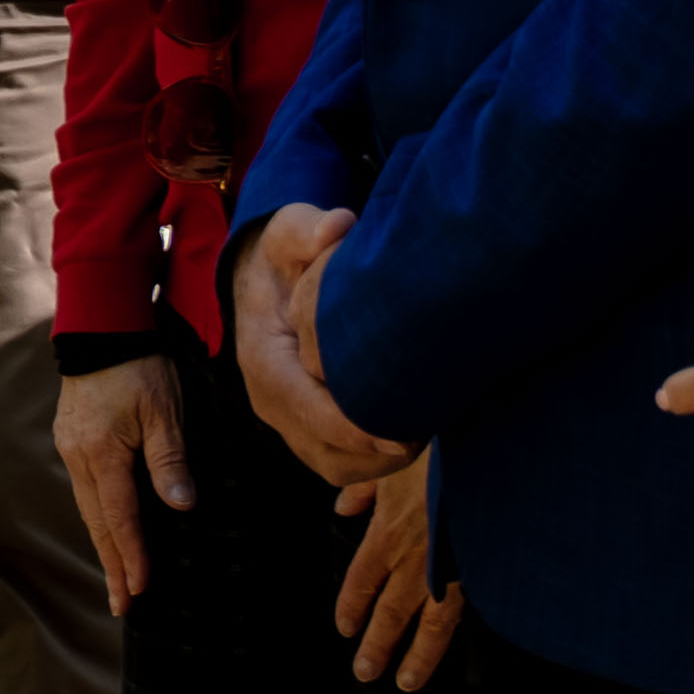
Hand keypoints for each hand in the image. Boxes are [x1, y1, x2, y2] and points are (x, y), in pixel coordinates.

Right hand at [58, 358, 189, 613]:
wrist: (101, 327)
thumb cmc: (138, 365)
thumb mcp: (162, 410)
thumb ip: (169, 458)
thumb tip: (180, 504)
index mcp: (101, 454)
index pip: (119, 517)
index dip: (131, 555)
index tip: (139, 589)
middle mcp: (78, 458)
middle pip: (97, 523)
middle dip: (112, 565)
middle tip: (121, 606)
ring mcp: (70, 449)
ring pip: (88, 509)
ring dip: (104, 544)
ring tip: (116, 577)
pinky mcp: (71, 439)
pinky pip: (86, 489)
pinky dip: (99, 517)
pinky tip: (108, 528)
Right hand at [229, 207, 399, 489]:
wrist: (263, 281)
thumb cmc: (284, 257)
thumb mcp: (288, 232)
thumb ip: (308, 228)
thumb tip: (337, 227)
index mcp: (264, 359)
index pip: (305, 408)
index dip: (353, 429)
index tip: (402, 434)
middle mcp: (270, 400)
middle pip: (325, 452)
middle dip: (378, 454)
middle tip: (430, 432)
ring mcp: (287, 421)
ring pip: (336, 466)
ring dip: (381, 463)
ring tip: (426, 434)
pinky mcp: (306, 429)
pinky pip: (342, 463)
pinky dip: (376, 461)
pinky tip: (411, 432)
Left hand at [336, 456, 463, 689]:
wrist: (490, 448)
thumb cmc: (438, 449)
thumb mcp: (390, 462)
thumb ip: (365, 490)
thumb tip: (343, 508)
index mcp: (390, 531)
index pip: (362, 581)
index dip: (352, 606)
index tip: (345, 629)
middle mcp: (418, 557)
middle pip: (391, 611)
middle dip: (378, 645)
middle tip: (365, 673)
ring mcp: (454, 566)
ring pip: (433, 622)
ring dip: (417, 655)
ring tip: (406, 682)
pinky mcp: (484, 567)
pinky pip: (465, 605)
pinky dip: (451, 627)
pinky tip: (446, 642)